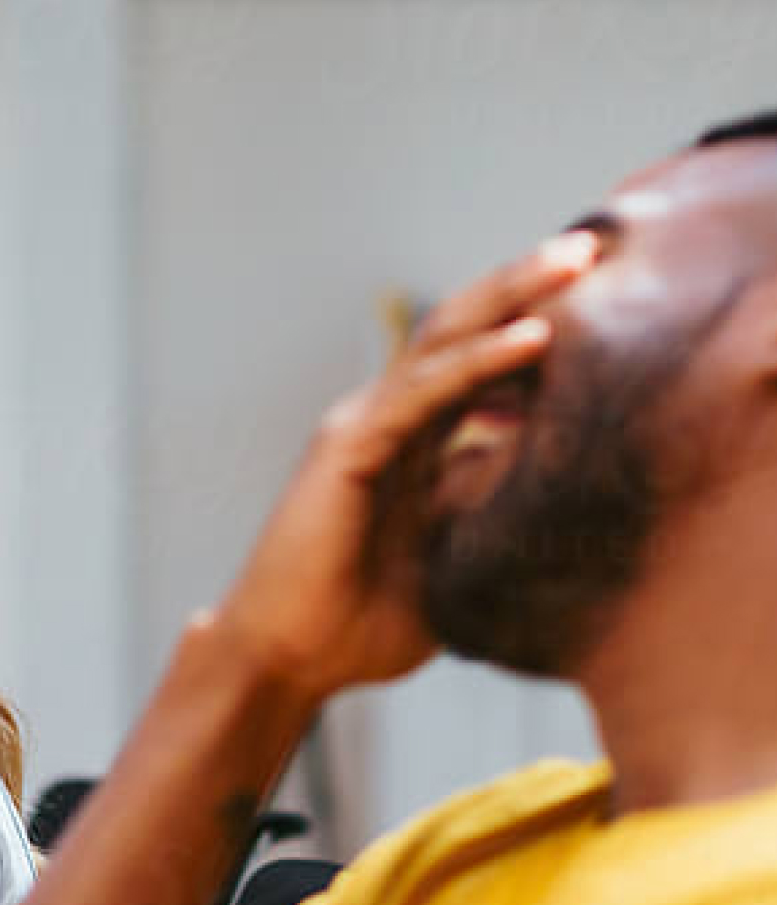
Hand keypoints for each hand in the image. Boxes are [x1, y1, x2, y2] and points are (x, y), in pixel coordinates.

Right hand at [217, 229, 599, 703]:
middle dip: (533, 282)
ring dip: (515, 294)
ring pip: (447, 339)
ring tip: (578, 259)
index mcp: (414, 445)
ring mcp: (364, 426)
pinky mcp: (346, 446)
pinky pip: (423, 390)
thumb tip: (573, 502)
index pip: (484, 363)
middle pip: (467, 329)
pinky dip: (480, 361)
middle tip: (601, 244)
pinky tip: (536, 336)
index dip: (542, 325)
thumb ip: (498, 521)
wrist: (286, 661)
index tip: (617, 297)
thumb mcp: (459, 564)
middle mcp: (388, 421)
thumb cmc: (359, 627)